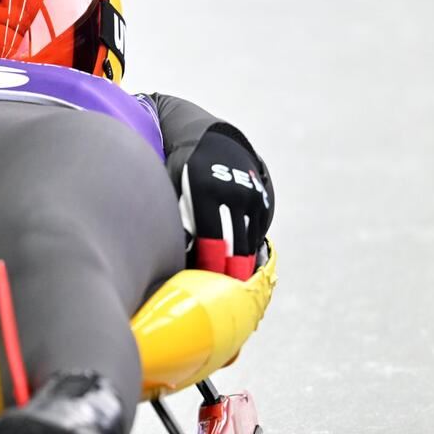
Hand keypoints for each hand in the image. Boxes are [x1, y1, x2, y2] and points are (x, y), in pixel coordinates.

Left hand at [178, 124, 272, 279]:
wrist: (209, 136)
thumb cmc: (180, 169)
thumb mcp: (171, 184)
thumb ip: (175, 216)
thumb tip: (178, 254)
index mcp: (205, 191)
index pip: (210, 239)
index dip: (209, 266)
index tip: (205, 287)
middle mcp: (232, 192)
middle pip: (234, 245)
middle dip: (229, 272)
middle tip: (224, 296)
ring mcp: (251, 194)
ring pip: (250, 240)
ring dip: (243, 264)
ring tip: (234, 287)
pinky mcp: (262, 197)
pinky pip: (259, 231)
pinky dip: (252, 248)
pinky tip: (243, 265)